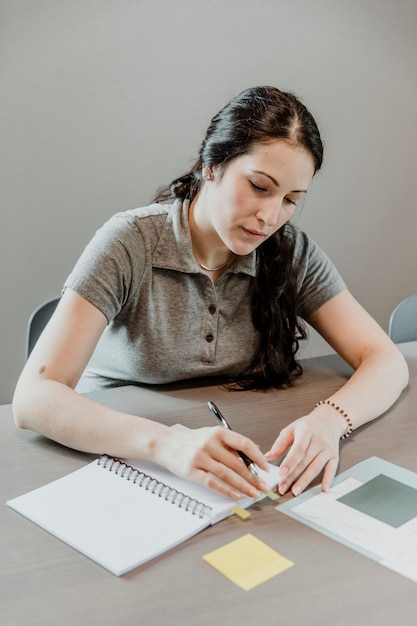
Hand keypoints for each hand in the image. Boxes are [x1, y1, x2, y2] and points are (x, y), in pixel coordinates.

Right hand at [154, 425, 269, 498]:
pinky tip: (235, 496)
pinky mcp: (190, 471)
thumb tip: (255, 452)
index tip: (266, 468)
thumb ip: (231, 443)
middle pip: (237, 463)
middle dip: (253, 477)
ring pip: (226, 475)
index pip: (243, 444)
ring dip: (243, 486)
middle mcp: (209, 443)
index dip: (257, 457)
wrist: (165, 443)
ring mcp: (199, 457)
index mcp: (217, 433)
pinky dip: (225, 490)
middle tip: (263, 487)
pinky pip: (212, 483)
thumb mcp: (212, 435)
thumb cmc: (191, 440)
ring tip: (253, 494)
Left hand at [264, 411, 343, 495]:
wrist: (328, 420)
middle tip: (283, 487)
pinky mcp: (335, 456)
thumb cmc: (308, 426)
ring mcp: (328, 449)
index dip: (289, 462)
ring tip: (296, 490)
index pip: (297, 449)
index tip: (281, 473)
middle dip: (293, 476)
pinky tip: (323, 489)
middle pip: (305, 461)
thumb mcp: (291, 429)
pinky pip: (332, 469)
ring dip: (305, 481)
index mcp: (306, 431)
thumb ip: (279, 444)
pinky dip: (328, 480)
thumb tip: (267, 457)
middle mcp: (319, 440)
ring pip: (316, 467)